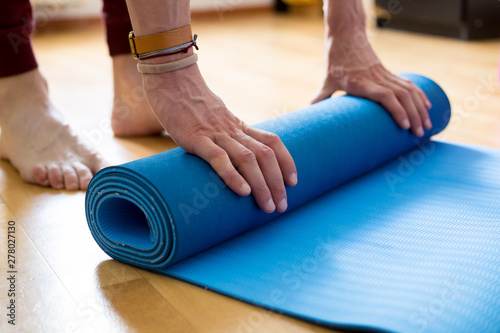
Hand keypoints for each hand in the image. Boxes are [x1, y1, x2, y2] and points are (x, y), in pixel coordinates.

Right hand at [142, 64, 297, 212]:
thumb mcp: (216, 120)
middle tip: (282, 207)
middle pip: (266, 155)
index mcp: (239, 127)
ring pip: (248, 159)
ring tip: (268, 206)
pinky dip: (232, 176)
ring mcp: (216, 134)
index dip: (287, 162)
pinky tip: (243, 192)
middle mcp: (233, 131)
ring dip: (262, 185)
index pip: (273, 142)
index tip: (293, 182)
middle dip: (277, 183)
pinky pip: (218, 158)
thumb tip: (233, 157)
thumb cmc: (190, 106)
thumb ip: (226, 135)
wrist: (171, 81)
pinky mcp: (195, 138)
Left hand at [311, 28, 431, 136]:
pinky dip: (420, 95)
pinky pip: (409, 84)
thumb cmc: (336, 60)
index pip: (384, 95)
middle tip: (420, 134)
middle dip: (414, 116)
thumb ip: (321, 95)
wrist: (347, 36)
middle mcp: (377, 78)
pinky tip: (428, 106)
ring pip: (409, 91)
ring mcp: (385, 74)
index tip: (404, 125)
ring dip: (420, 109)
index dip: (396, 109)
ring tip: (427, 126)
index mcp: (361, 82)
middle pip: (402, 96)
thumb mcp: (327, 79)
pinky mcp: (389, 73)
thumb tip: (309, 111)